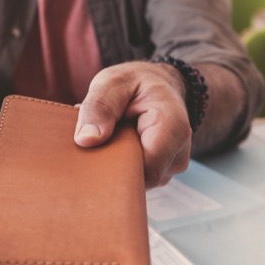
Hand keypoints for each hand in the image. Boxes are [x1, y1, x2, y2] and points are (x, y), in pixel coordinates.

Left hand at [74, 62, 190, 186]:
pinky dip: (122, 164)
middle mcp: (178, 153)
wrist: (158, 86)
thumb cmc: (135, 83)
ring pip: (136, 181)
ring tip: (110, 136)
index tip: (94, 144)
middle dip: (112, 163)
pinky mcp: (160, 173)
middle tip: (96, 138)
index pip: (145, 168)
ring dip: (116, 162)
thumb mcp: (112, 83)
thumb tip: (86, 140)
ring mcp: (170, 167)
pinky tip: (117, 145)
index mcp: (173, 128)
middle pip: (140, 179)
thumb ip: (99, 107)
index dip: (115, 163)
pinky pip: (137, 178)